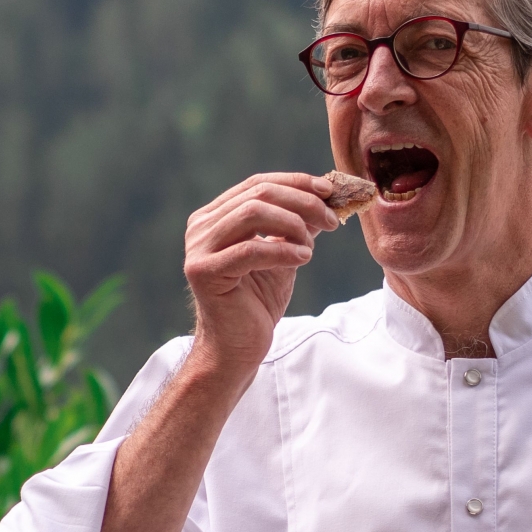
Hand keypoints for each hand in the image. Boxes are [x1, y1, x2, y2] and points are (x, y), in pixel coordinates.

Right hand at [182, 172, 338, 371]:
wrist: (237, 348)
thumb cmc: (257, 303)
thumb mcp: (284, 255)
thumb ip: (297, 225)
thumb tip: (326, 196)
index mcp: (215, 217)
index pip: (257, 184)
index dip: (296, 182)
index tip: (329, 191)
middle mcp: (201, 228)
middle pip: (257, 194)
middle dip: (302, 202)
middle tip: (332, 220)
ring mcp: (199, 249)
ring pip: (252, 213)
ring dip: (293, 225)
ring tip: (311, 247)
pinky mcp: (204, 272)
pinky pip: (250, 249)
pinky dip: (283, 250)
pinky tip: (303, 258)